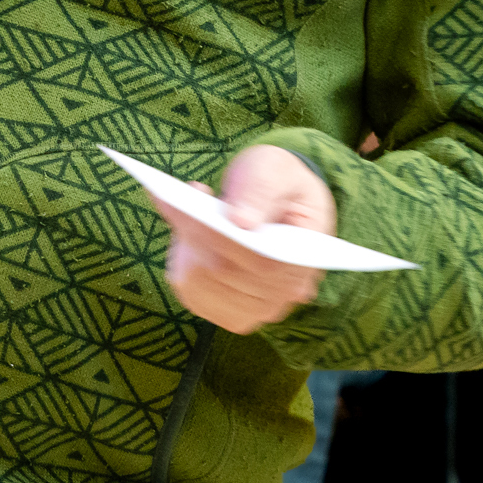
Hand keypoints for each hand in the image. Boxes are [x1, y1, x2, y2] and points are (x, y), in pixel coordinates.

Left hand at [153, 144, 334, 333]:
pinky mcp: (230, 312)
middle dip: (192, 231)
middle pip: (222, 271)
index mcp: (307, 255)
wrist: (282, 202)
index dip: (218, 233)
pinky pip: (191, 291)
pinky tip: (186, 234)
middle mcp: (284, 292)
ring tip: (185, 211)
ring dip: (184, 245)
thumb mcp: (276, 170)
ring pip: (199, 282)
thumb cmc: (279, 183)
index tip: (187, 202)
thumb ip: (261, 189)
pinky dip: (180, 260)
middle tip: (175, 196)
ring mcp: (256, 308)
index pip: (259, 259)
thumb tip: (241, 221)